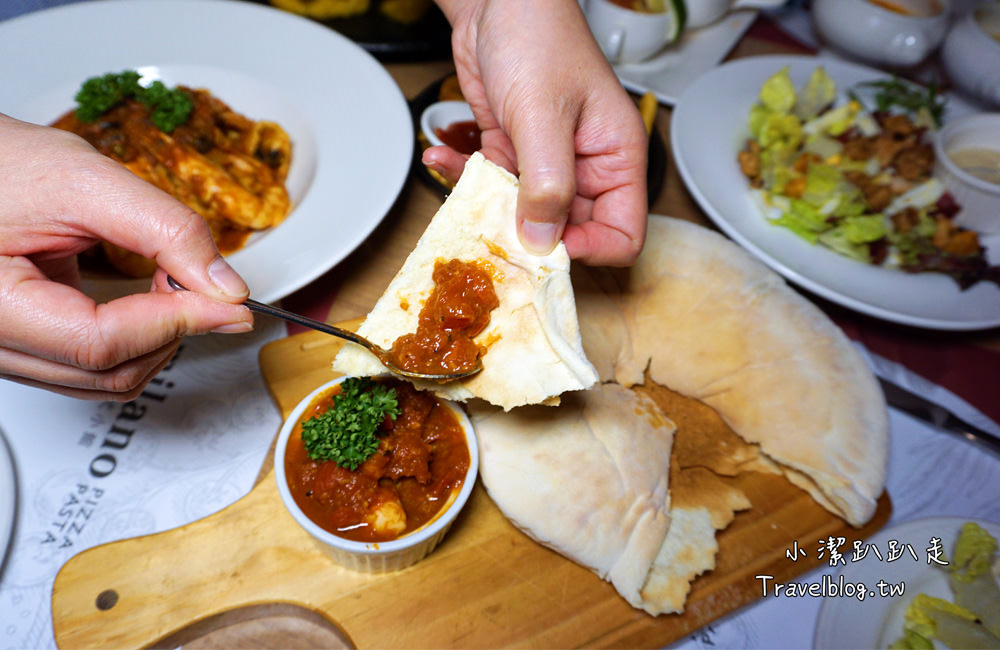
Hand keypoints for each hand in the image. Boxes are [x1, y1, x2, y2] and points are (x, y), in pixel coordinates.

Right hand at [0, 113, 252, 400]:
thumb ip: (164, 230)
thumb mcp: (86, 181)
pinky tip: (152, 301)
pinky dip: (137, 341)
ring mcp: (6, 350)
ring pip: (104, 381)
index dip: (177, 322)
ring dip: (159, 340)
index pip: (100, 344)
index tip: (230, 302)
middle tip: (208, 288)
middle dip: (173, 332)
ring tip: (174, 286)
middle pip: (108, 373)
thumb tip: (224, 286)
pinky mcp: (27, 345)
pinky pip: (91, 367)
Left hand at [428, 0, 648, 266]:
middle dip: (527, 235)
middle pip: (568, 233)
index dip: (588, 249)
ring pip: (522, 216)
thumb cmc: (538, 37)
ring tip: (459, 184)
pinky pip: (491, 188)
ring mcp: (546, 165)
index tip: (546, 246)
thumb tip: (544, 244)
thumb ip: (547, 184)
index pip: (621, 233)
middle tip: (490, 225)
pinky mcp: (511, 155)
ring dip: (487, 209)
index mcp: (616, 159)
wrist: (497, 1)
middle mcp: (586, 169)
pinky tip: (440, 159)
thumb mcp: (542, 114)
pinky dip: (464, 180)